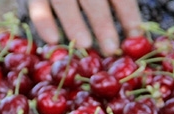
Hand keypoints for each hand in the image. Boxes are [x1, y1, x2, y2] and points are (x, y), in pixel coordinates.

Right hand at [27, 0, 141, 55]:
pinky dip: (43, 22)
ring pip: (64, 3)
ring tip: (86, 45)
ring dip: (74, 25)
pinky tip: (53, 40)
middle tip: (111, 49)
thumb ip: (118, 0)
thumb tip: (135, 32)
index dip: (129, 15)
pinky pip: (37, 6)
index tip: (135, 38)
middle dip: (103, 24)